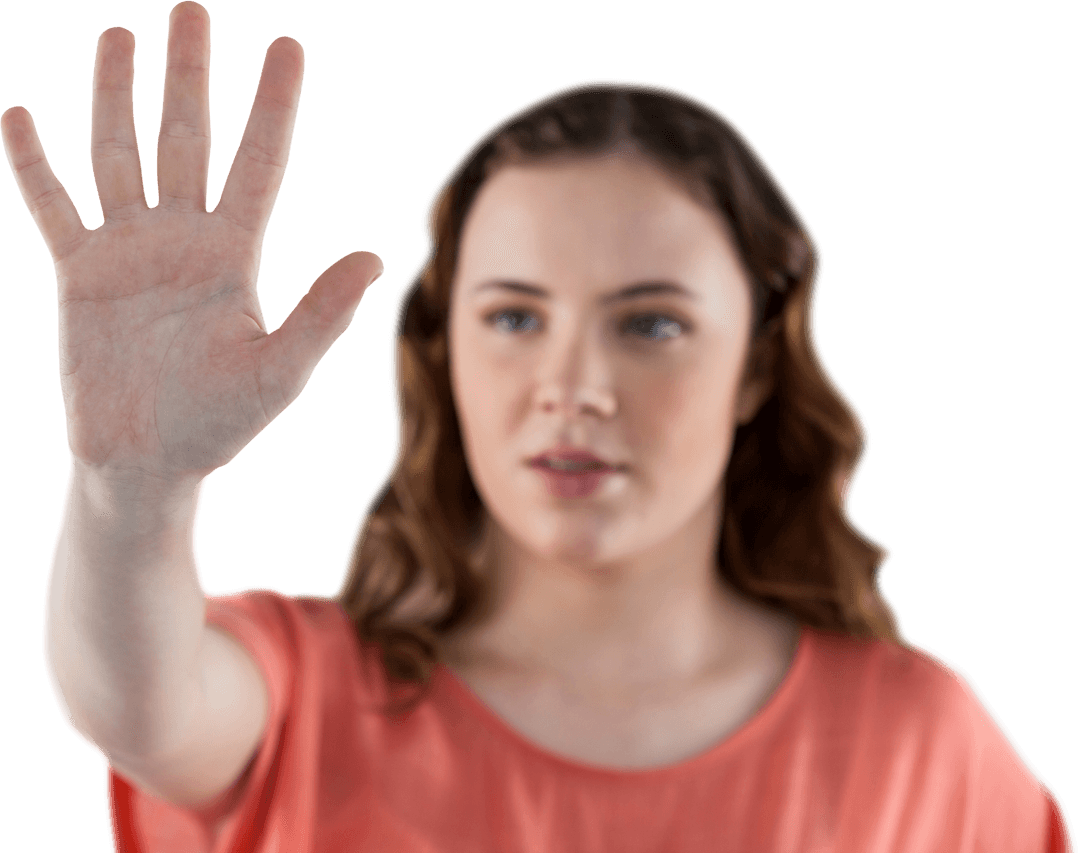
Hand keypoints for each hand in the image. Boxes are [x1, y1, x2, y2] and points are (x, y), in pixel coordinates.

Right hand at [1, 1, 382, 487]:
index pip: (258, 162)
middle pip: (188, 138)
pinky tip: (20, 115)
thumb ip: (322, 313)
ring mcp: (128, 250)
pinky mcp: (79, 272)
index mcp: (235, 254)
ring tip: (119, 37)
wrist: (147, 460)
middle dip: (191, 76)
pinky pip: (53, 206)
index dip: (272, 106)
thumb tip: (375, 256)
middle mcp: (183, 239)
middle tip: (192, 10)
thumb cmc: (221, 423)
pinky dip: (34, 165)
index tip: (288, 49)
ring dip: (116, 96)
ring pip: (120, 153)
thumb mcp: (280, 370)